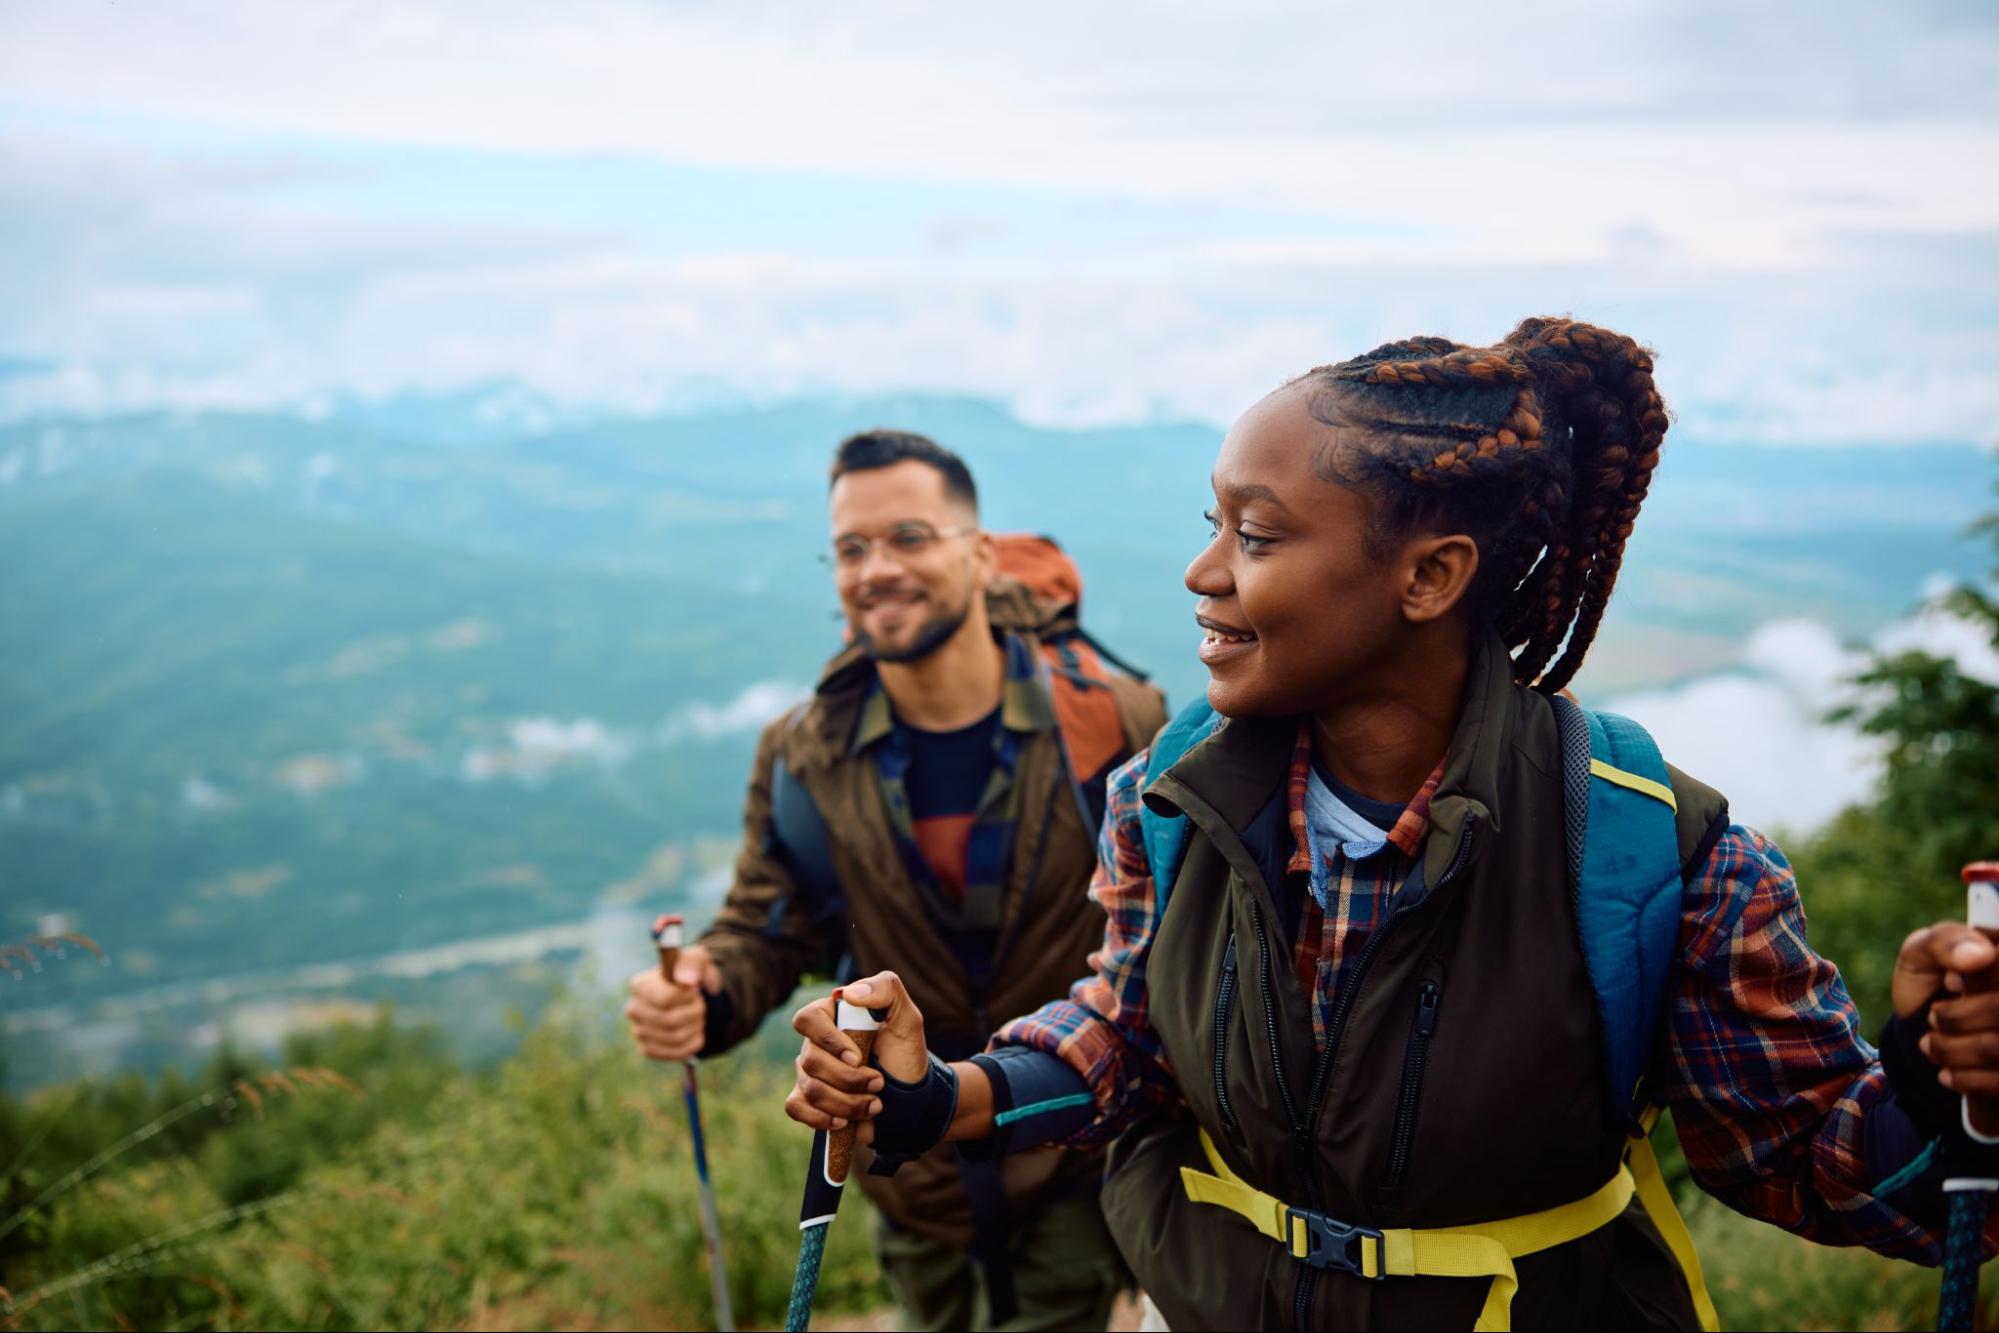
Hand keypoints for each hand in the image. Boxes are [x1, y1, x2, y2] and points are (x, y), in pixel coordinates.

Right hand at [624, 943, 720, 1061]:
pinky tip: (693, 1030)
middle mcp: (633, 1009)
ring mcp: (638, 1031)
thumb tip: (686, 981)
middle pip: (671, 1021)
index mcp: (640, 985)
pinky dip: (694, 1042)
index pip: (664, 999)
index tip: (694, 989)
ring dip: (696, 1026)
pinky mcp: (647, 1049)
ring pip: (677, 1038)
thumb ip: (692, 964)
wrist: (693, 997)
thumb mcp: (697, 960)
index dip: (687, 997)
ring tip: (696, 1015)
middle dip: (695, 1012)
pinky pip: (677, 1053)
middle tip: (699, 1003)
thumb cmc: (692, 974)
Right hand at [783, 971, 927, 1137]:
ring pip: (810, 1089)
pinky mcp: (808, 1100)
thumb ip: (885, 989)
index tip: (858, 1058)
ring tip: (874, 1104)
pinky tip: (844, 1122)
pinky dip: (821, 1118)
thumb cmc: (905, 1054)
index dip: (829, 1041)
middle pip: (811, 1060)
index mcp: (833, 1016)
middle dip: (850, 1080)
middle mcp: (815, 1043)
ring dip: (847, 1103)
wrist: (910, 1097)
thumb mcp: (907, 1018)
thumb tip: (847, 993)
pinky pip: (795, 1108)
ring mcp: (809, 1072)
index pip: (808, 1019)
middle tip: (879, 1083)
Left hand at [1897, 922, 1998, 1130]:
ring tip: (1932, 1043)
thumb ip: (1945, 942)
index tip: (1951, 981)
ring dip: (1953, 1050)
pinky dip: (1965, 1079)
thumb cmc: (1932, 977)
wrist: (1927, 1026)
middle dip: (1956, 1019)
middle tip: (1935, 1017)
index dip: (1976, 982)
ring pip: (1996, 1049)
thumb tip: (1979, 954)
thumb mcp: (1924, 951)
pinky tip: (1947, 1072)